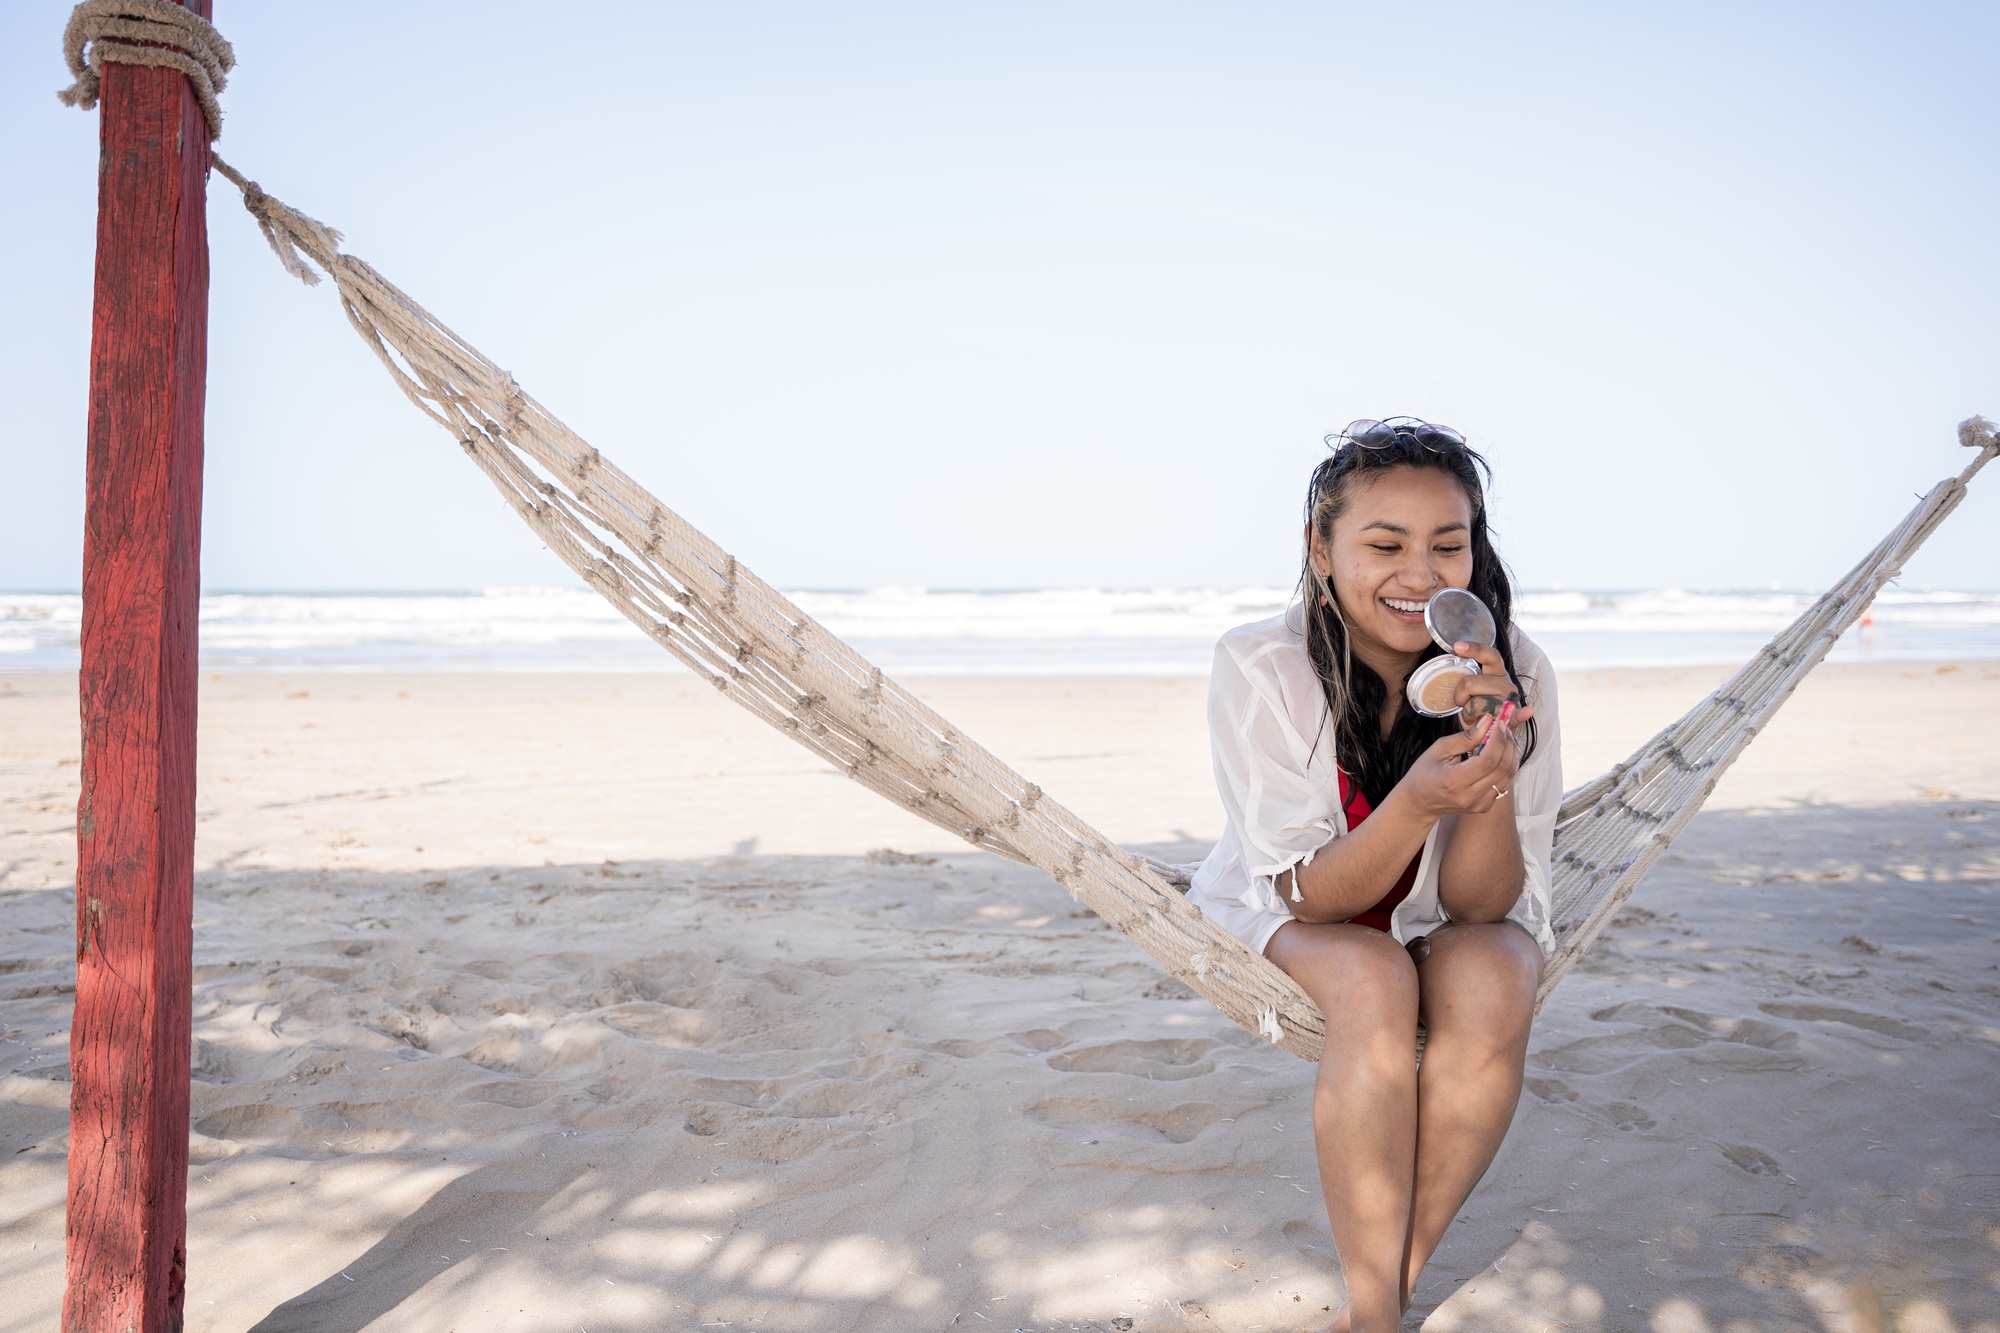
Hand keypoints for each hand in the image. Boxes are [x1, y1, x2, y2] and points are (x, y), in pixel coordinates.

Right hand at [1397, 703, 1531, 819]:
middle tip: (1503, 727)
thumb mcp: (1439, 749)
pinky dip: (1505, 766)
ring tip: (1503, 738)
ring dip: (1509, 754)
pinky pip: (1503, 783)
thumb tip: (1487, 722)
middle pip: (1502, 768)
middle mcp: (1470, 796)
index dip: (1498, 740)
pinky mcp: (1485, 806)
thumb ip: (1465, 737)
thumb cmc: (1424, 773)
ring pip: (1507, 776)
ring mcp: (1479, 804)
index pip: (1488, 761)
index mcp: (1455, 781)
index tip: (1499, 723)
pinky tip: (1498, 754)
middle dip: (1507, 744)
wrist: (1420, 802)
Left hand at [1449, 639, 1527, 731]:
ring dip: (1467, 713)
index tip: (1457, 646)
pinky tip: (1528, 711)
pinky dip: (1522, 714)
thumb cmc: (1476, 707)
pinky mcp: (1513, 719)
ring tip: (1473, 716)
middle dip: (1459, 695)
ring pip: (1475, 704)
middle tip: (1462, 704)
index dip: (1474, 649)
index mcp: (1497, 671)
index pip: (1489, 655)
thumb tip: (1451, 665)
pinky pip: (1515, 717)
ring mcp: (1510, 701)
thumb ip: (1465, 678)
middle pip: (1471, 682)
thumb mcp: (1470, 688)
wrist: (1488, 730)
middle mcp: (1506, 684)